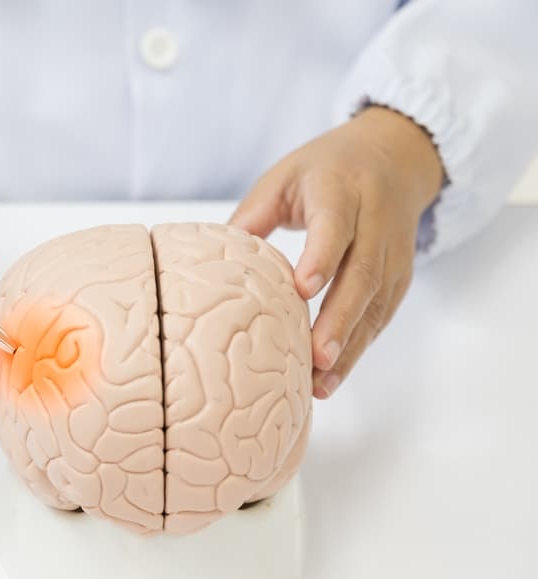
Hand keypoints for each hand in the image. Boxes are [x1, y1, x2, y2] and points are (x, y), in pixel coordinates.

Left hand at [230, 106, 442, 397]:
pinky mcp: (401, 275)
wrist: (394, 157)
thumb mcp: (284, 177)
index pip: (335, 225)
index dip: (322, 256)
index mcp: (341, 190)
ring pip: (377, 302)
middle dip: (340, 319)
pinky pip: (382, 315)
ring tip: (323, 383)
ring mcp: (394, 251)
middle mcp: (375, 220)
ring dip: (351, 346)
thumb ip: (253, 215)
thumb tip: (215, 263)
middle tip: (317, 357)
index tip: (303, 290)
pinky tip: (334, 376)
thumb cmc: (326, 170)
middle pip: (363, 273)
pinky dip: (359, 347)